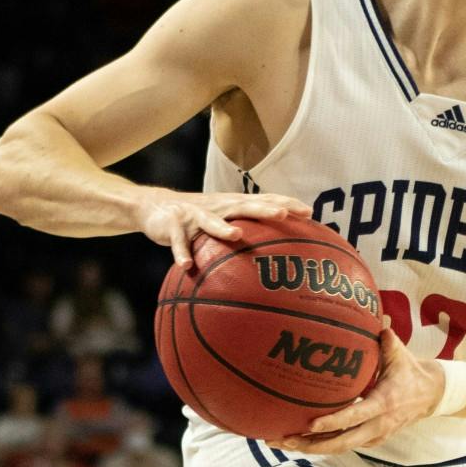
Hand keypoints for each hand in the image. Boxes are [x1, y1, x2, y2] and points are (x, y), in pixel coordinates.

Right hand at [137, 187, 310, 269]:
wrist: (156, 206)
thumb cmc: (199, 218)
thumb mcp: (224, 220)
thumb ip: (247, 230)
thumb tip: (279, 252)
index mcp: (232, 205)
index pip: (264, 200)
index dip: (286, 203)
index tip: (309, 212)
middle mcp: (218, 206)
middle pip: (244, 205)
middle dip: (264, 209)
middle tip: (284, 214)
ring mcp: (194, 214)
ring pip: (210, 221)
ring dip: (223, 228)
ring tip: (237, 236)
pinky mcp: (172, 225)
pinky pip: (178, 241)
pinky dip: (181, 252)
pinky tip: (187, 266)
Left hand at [280, 328, 441, 454]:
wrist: (431, 395)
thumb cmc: (410, 370)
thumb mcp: (401, 354)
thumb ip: (387, 340)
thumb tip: (376, 319)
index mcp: (383, 403)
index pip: (354, 416)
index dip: (332, 422)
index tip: (309, 424)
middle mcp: (378, 425)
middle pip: (341, 442)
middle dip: (310, 444)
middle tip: (283, 439)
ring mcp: (375, 436)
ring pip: (340, 448)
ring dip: (311, 447)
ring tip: (282, 441)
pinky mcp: (372, 440)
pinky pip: (345, 446)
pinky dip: (323, 445)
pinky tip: (300, 440)